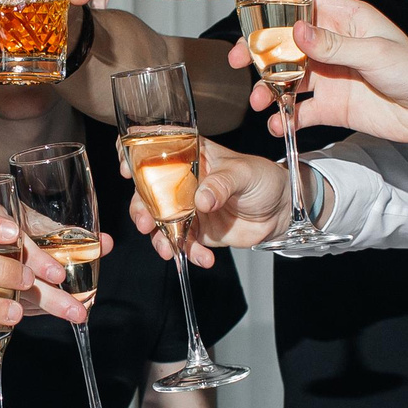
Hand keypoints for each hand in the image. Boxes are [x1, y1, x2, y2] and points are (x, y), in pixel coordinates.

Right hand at [122, 137, 298, 267]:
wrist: (280, 210)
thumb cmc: (262, 178)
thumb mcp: (244, 173)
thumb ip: (222, 184)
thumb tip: (201, 200)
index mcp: (189, 156)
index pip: (154, 150)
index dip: (134, 156)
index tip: (127, 170)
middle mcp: (181, 181)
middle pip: (148, 192)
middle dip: (141, 210)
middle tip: (145, 223)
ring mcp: (186, 208)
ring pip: (159, 222)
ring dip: (159, 238)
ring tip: (170, 250)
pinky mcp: (196, 231)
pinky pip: (183, 243)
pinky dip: (189, 253)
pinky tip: (204, 258)